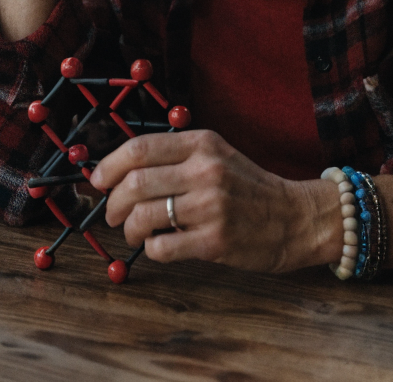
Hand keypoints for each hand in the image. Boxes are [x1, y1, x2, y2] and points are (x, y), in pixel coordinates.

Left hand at [89, 130, 343, 273]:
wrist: (294, 217)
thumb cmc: (247, 187)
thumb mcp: (215, 155)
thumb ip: (174, 156)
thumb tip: (118, 169)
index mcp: (202, 143)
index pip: (139, 148)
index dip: (109, 165)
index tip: (97, 180)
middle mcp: (205, 171)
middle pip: (135, 183)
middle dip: (112, 203)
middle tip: (111, 214)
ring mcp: (210, 207)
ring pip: (143, 216)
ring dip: (128, 229)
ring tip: (133, 232)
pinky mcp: (215, 241)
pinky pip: (162, 248)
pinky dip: (151, 249)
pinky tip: (159, 245)